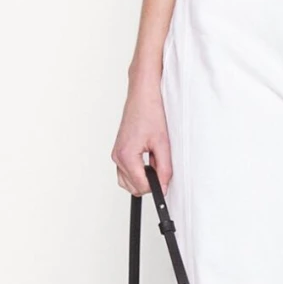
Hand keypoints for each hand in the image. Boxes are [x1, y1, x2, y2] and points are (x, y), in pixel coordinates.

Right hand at [111, 72, 172, 194]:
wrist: (142, 96)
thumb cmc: (150, 113)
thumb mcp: (163, 143)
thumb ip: (164, 169)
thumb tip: (164, 186)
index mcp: (126, 155)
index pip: (140, 185)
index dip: (156, 187)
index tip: (166, 183)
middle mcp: (117, 157)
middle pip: (133, 187)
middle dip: (149, 183)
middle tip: (162, 169)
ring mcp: (116, 155)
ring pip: (128, 182)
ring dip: (143, 178)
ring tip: (155, 162)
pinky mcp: (119, 152)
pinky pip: (126, 172)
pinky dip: (138, 172)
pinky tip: (148, 160)